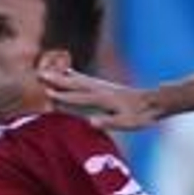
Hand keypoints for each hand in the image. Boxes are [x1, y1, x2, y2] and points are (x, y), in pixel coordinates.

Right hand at [40, 67, 159, 130]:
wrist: (154, 102)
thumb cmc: (140, 116)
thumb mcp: (127, 124)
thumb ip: (109, 123)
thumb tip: (91, 122)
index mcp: (104, 100)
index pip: (79, 98)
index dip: (63, 95)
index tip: (47, 92)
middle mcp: (100, 89)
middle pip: (74, 83)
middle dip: (56, 80)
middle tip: (39, 75)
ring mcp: (102, 86)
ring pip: (78, 78)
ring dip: (61, 75)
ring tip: (46, 70)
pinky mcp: (104, 86)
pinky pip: (84, 78)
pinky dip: (73, 73)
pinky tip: (67, 71)